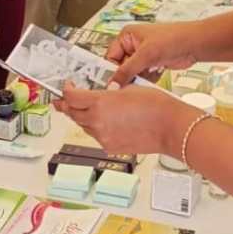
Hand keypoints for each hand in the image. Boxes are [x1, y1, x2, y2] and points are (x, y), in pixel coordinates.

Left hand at [55, 82, 194, 154]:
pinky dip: (97, 128)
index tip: (67, 87)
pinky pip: (97, 136)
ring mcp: (103, 137)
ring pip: (84, 126)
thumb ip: (109, 91)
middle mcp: (98, 122)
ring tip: (87, 110)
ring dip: (82, 117)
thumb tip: (101, 92)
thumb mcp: (128, 88)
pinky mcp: (111, 147)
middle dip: (67, 106)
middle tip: (62, 100)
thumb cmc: (155, 105)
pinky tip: (106, 122)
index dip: (65, 91)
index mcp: (100, 103)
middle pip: (73, 113)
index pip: (71, 97)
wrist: (170, 127)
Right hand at [106, 22, 201, 84]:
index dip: (110, 71)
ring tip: (145, 79)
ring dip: (137, 79)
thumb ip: (127, 70)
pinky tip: (154, 76)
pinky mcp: (152, 64)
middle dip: (125, 77)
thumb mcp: (146, 55)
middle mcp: (132, 45)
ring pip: (132, 74)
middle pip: (120, 67)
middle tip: (126, 87)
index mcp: (126, 36)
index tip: (109, 86)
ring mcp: (143, 56)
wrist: (195, 44)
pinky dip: (147, 80)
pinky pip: (143, 77)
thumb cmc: (172, 39)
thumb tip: (112, 84)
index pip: (110, 56)